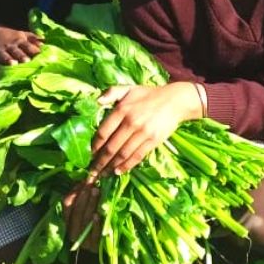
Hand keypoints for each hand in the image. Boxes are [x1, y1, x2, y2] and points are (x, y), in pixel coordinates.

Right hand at [0, 25, 41, 76]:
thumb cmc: (12, 37)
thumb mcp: (23, 34)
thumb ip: (33, 38)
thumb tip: (45, 42)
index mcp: (19, 40)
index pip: (27, 45)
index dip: (33, 49)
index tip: (40, 54)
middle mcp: (10, 45)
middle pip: (16, 50)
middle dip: (21, 55)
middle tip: (27, 60)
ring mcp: (0, 50)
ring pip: (3, 55)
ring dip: (7, 59)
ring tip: (12, 64)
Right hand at [62, 181, 100, 251]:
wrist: (101, 250)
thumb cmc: (92, 228)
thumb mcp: (85, 215)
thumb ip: (83, 202)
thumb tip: (86, 182)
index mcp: (68, 223)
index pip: (67, 206)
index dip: (74, 193)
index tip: (83, 182)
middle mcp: (72, 232)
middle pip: (77, 212)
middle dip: (84, 196)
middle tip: (92, 184)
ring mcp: (83, 240)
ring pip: (85, 220)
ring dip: (91, 204)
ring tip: (97, 191)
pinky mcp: (94, 247)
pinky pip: (94, 234)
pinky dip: (95, 224)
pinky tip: (97, 215)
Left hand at [88, 82, 202, 176]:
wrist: (174, 100)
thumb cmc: (148, 95)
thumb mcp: (129, 89)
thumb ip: (111, 92)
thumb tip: (97, 101)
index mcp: (122, 110)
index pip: (103, 132)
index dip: (94, 146)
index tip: (89, 154)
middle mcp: (131, 122)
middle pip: (111, 147)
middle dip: (100, 162)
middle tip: (92, 172)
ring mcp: (143, 133)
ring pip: (123, 154)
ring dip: (111, 166)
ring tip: (102, 174)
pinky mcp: (153, 140)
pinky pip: (137, 156)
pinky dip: (126, 166)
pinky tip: (118, 171)